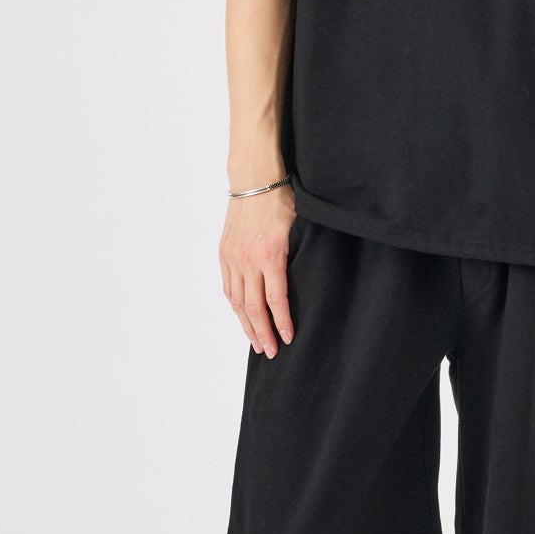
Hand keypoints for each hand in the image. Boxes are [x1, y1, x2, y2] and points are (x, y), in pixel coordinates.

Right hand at [221, 188, 298, 357]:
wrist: (253, 181)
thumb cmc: (281, 201)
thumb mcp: (298, 228)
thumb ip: (299, 255)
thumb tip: (310, 280)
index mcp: (270, 256)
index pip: (276, 299)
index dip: (282, 322)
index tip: (289, 338)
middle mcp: (248, 261)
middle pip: (253, 307)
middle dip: (263, 333)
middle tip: (271, 352)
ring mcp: (233, 259)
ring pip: (237, 302)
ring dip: (246, 325)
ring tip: (256, 343)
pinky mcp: (224, 254)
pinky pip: (228, 288)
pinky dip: (235, 306)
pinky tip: (241, 317)